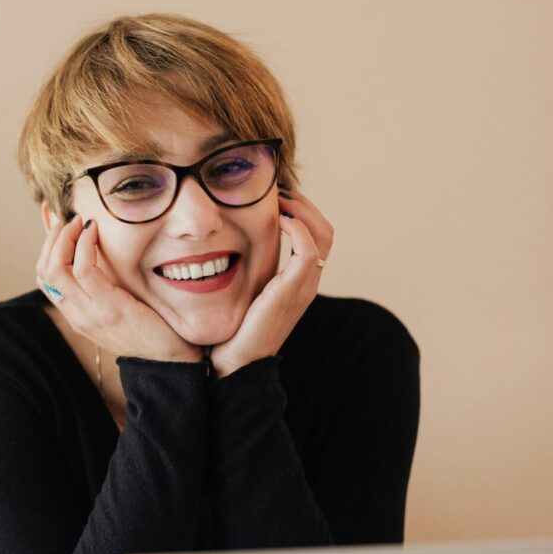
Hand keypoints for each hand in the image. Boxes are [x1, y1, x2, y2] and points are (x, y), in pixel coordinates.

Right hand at [35, 214, 201, 363]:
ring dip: (65, 237)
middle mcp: (78, 316)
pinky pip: (84, 269)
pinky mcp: (110, 308)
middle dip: (52, 238)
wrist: (172, 359)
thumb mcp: (119, 306)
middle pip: (43, 271)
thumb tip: (98, 254)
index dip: (46, 247)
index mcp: (77, 316)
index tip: (61, 225)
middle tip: (71, 219)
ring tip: (81, 222)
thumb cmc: (151, 329)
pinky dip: (85, 244)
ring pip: (56, 268)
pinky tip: (95, 231)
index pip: (44, 278)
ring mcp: (91, 314)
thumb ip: (105, 286)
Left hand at [209, 187, 333, 377]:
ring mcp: (303, 288)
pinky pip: (309, 250)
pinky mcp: (293, 292)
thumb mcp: (242, 293)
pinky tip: (277, 219)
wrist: (234, 364)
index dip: (301, 210)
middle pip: (326, 229)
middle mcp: (307, 283)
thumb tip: (226, 244)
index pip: (317, 235)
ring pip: (323, 234)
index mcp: (298, 282)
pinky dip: (297, 228)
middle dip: (304, 203)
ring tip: (278, 198)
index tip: (275, 196)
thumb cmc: (232, 331)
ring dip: (302, 209)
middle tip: (277, 189)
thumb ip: (246, 271)